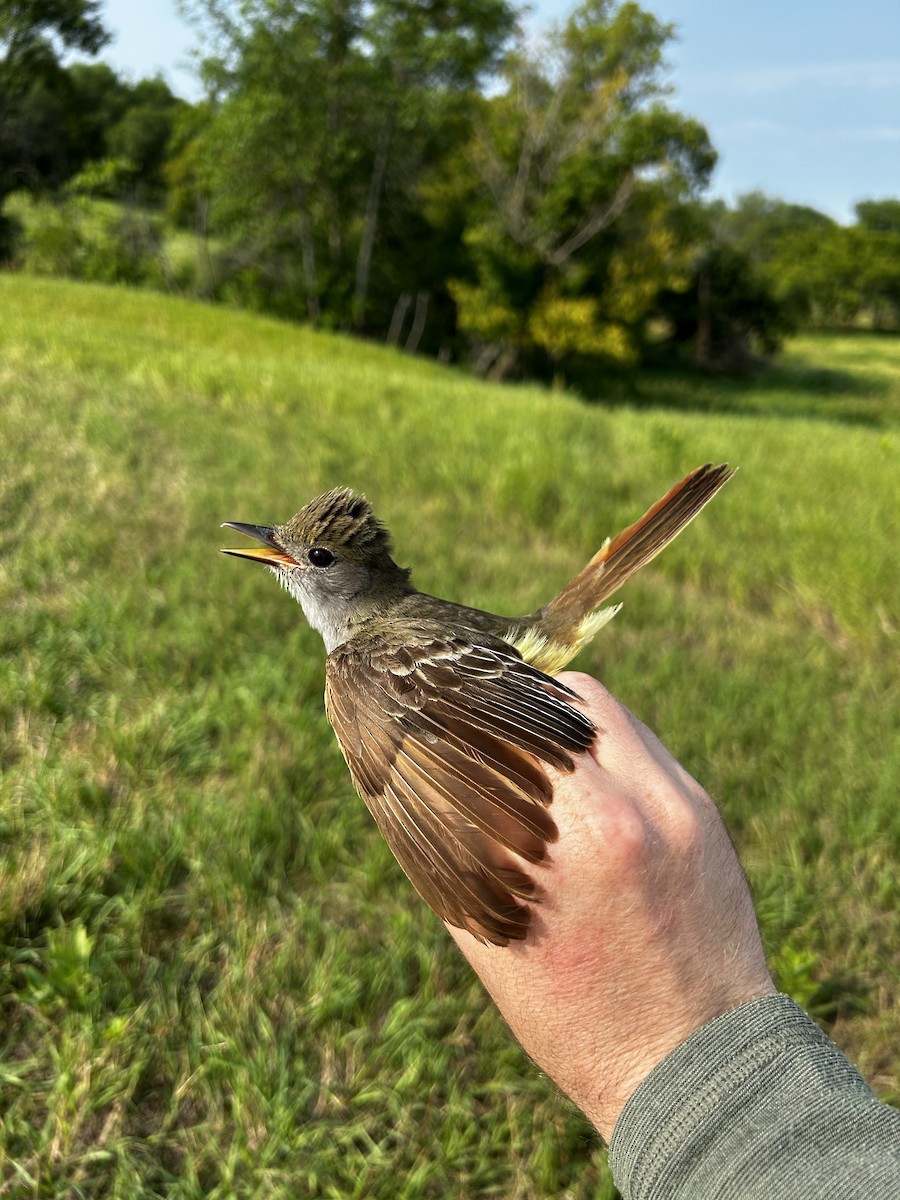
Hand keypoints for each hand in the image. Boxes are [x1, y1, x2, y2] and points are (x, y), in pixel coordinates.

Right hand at [448, 673, 774, 1141]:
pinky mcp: (701, 806)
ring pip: (597, 706)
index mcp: (572, 840)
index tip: (430, 715)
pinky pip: (636, 739)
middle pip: (550, 700)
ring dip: (551, 714)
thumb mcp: (494, 941)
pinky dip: (595, 741)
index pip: (499, 729)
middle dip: (502, 706)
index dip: (457, 713)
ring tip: (524, 748)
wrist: (697, 1061)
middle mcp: (630, 807)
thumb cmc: (577, 1018)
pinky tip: (574, 775)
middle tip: (474, 724)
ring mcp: (676, 801)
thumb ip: (460, 850)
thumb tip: (418, 780)